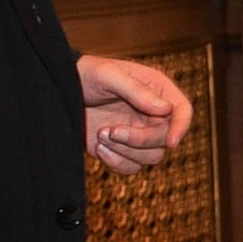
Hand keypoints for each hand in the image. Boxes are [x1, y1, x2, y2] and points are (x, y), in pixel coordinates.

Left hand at [79, 54, 190, 172]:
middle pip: (166, 138)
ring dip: (125, 151)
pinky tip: (99, 147)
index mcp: (157, 90)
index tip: (171, 142)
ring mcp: (138, 134)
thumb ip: (137, 91)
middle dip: (139, 140)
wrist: (59, 91)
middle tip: (111, 130)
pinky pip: (131, 167)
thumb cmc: (85, 74)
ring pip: (151, 157)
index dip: (181, 127)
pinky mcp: (122, 150)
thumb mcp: (109, 75)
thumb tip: (165, 109)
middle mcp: (152, 114)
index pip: (182, 110)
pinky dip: (116, 162)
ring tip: (101, 134)